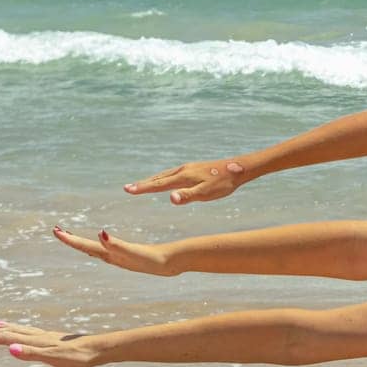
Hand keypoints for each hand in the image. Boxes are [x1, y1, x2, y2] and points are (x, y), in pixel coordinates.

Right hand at [0, 321, 101, 366]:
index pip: (9, 338)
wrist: (99, 349)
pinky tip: (27, 334)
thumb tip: (9, 348)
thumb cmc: (77, 357)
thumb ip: (32, 354)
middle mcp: (40, 336)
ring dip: (8, 329)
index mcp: (37, 342)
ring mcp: (48, 337)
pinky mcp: (56, 339)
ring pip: (23, 331)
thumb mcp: (54, 359)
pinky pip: (34, 333)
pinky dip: (24, 331)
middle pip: (13, 333)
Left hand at [53, 225, 174, 275]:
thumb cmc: (154, 259)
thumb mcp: (134, 251)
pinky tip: (101, 241)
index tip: (55, 231)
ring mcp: (119, 257)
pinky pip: (106, 249)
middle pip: (85, 247)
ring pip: (94, 249)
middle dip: (71, 240)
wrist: (172, 264)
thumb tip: (99, 234)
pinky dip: (97, 243)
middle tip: (57, 230)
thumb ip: (116, 245)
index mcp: (110, 255)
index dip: (69, 239)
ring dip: (81, 242)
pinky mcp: (127, 255)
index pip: (84, 245)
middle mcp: (111, 257)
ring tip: (71, 235)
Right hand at [124, 159, 249, 204]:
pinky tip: (167, 181)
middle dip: (143, 184)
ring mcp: (188, 168)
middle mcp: (183, 170)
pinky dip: (163, 178)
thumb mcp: (207, 193)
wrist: (239, 169)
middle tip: (127, 188)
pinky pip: (173, 174)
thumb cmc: (224, 183)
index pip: (158, 184)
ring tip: (142, 185)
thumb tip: (171, 198)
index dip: (142, 188)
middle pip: (158, 178)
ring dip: (152, 180)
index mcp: (183, 177)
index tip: (127, 190)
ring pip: (165, 175)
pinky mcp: (194, 168)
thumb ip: (188, 196)